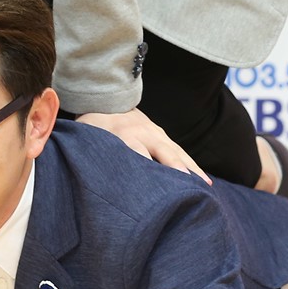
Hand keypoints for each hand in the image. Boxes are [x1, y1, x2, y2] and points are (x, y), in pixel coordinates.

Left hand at [75, 108, 210, 183]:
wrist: (107, 97)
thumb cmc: (93, 125)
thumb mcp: (86, 136)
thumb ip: (87, 152)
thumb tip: (82, 176)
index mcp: (123, 135)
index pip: (137, 152)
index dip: (146, 169)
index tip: (153, 191)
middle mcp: (143, 133)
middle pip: (164, 152)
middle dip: (176, 168)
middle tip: (189, 188)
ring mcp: (156, 133)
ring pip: (177, 153)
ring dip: (191, 170)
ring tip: (205, 189)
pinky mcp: (163, 136)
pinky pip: (180, 152)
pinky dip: (193, 166)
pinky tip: (204, 181)